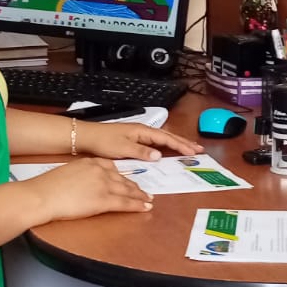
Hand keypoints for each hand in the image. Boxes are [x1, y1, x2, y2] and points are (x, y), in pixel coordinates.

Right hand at [27, 158, 153, 220]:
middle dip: (134, 186)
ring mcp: (104, 185)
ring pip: (128, 190)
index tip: (127, 179)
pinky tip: (146, 207)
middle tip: (143, 191)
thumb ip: (79, 176)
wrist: (43, 195)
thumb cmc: (47, 187)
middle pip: (122, 179)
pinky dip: (138, 205)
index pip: (111, 167)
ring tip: (148, 199)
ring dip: (140, 196)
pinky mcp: (104, 200)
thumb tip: (81, 184)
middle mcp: (100, 171)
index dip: (121, 175)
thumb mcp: (66, 173)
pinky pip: (126, 203)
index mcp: (90, 162)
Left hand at [78, 120, 201, 160]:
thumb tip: (159, 155)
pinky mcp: (134, 139)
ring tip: (189, 149)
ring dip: (177, 143)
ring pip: (163, 139)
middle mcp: (142, 131)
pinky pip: (155, 142)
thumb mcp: (122, 148)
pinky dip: (166, 145)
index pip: (166, 138)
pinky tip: (168, 150)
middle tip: (199, 149)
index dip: (180, 145)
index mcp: (142, 131)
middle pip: (168, 136)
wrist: (87, 137)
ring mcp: (139, 134)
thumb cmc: (103, 141)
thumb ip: (141, 152)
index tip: (193, 152)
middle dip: (184, 142)